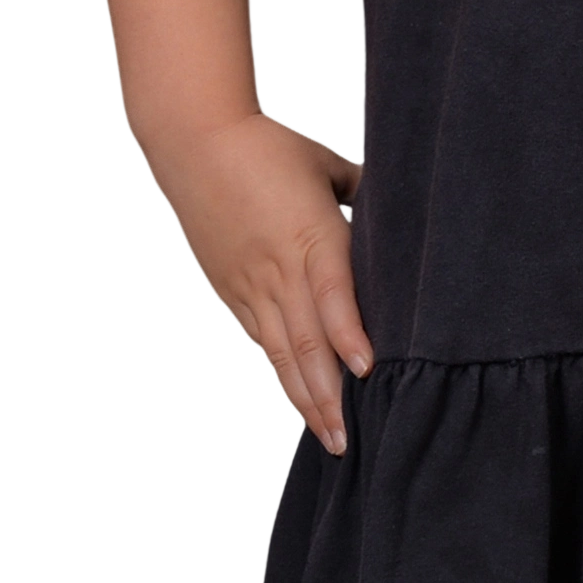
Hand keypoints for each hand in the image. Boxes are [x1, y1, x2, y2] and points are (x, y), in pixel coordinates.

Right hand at [147, 112, 369, 453]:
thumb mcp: (324, 162)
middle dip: (329, 394)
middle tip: (349, 439)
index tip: (367, 369)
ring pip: (281, 352)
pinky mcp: (230, 290)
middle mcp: (279, 268)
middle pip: (306, 340)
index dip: (348, 334)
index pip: (332, 294)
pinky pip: (260, 340)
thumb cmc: (266, 146)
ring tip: (328, 437)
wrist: (195, 142)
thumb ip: (358, 189)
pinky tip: (298, 399)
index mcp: (310, 234)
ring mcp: (250, 284)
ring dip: (305, 397)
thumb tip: (387, 209)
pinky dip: (281, 372)